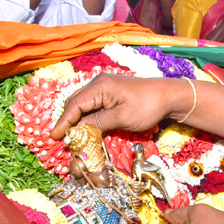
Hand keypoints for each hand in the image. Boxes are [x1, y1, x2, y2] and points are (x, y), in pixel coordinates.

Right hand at [51, 72, 188, 138]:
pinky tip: (84, 128)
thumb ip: (98, 123)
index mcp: (100, 87)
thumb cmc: (147, 106)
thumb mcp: (122, 118)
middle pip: (75, 103)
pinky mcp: (110, 93)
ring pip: (82, 104)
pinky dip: (85, 117)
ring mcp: (104, 88)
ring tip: (69, 136)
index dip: (63, 122)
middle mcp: (98, 84)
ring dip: (75, 120)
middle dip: (67, 121)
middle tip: (61, 139)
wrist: (168, 96)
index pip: (74, 105)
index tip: (55, 137)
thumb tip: (78, 131)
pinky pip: (92, 105)